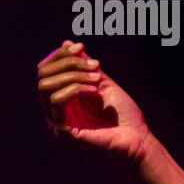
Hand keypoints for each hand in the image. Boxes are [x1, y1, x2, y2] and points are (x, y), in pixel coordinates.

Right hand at [36, 39, 152, 161]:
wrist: (139, 141)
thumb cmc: (125, 116)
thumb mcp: (103, 84)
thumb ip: (85, 67)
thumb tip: (67, 43)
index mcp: (62, 100)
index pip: (46, 71)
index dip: (60, 55)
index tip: (80, 46)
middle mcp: (55, 111)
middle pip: (43, 75)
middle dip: (68, 63)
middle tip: (95, 64)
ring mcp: (56, 122)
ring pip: (46, 86)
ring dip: (74, 75)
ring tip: (98, 79)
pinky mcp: (63, 131)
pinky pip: (56, 101)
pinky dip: (74, 89)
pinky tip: (94, 91)